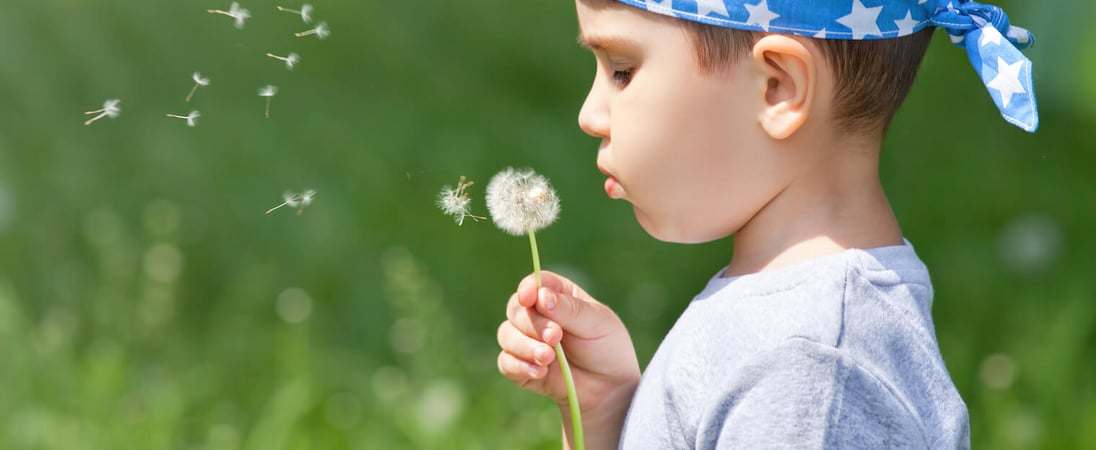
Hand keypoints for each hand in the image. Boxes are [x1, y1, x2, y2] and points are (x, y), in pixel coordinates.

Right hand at [497, 270, 640, 446]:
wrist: (609, 389)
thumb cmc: (607, 348)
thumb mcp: (597, 323)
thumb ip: (569, 309)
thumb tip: (541, 297)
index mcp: (558, 295)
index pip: (535, 283)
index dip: (528, 288)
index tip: (529, 298)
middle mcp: (538, 315)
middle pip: (516, 308)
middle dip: (533, 324)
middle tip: (556, 337)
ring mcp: (527, 341)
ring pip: (506, 334)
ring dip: (524, 346)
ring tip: (548, 358)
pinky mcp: (521, 366)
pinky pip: (505, 362)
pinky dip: (519, 366)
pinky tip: (539, 372)